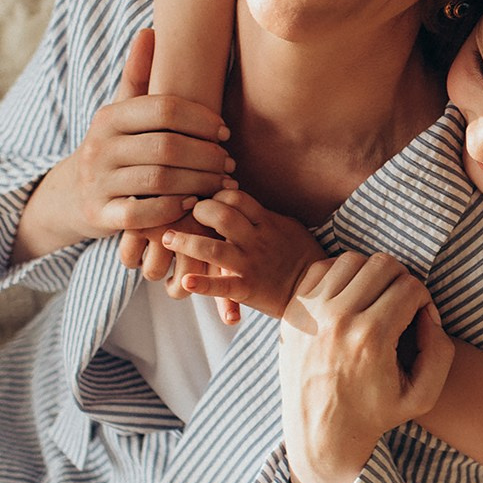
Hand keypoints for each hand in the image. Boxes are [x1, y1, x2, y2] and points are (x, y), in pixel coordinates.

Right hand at [13, 29, 233, 262]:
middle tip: (229, 163)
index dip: (201, 119)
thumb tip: (150, 31)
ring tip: (221, 183)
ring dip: (199, 183)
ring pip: (160, 181)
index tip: (224, 131)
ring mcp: (98, 183)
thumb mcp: (120, 112)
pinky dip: (172, 209)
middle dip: (206, 156)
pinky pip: (143, 215)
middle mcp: (99, 148)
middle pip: (167, 147)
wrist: (72, 195)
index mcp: (109, 118)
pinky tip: (192, 204)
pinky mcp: (101, 216)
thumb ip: (137, 75)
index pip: (164, 109)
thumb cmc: (112, 147)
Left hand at [158, 189, 327, 321]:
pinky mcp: (246, 289)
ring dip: (185, 242)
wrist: (315, 289)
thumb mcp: (287, 226)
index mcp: (266, 222)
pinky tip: (185, 280)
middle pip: (221, 216)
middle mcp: (255, 241)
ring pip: (212, 249)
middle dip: (198, 211)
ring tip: (166, 238)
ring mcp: (249, 265)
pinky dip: (202, 284)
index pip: (235, 197)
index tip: (208, 199)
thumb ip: (262, 214)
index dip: (216, 193)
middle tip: (186, 214)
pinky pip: (221, 286)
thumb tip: (238, 197)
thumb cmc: (302, 254)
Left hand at [275, 253, 452, 482]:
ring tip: (376, 300)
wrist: (320, 435)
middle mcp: (337, 320)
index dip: (424, 299)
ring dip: (371, 275)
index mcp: (370, 339)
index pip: (410, 286)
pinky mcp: (292, 312)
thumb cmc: (374, 414)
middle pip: (383, 264)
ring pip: (352, 260)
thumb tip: (428, 314)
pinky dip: (341, 275)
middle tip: (401, 306)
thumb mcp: (423, 395)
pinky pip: (321, 269)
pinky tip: (350, 297)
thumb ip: (441, 352)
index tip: (419, 320)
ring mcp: (310, 313)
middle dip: (402, 281)